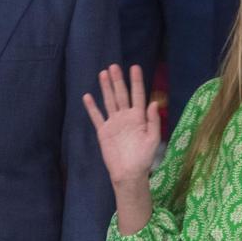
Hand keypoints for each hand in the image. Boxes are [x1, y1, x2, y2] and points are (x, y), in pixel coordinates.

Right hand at [83, 64, 160, 186]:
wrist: (128, 174)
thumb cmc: (144, 158)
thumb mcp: (153, 140)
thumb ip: (153, 122)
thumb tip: (154, 103)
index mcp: (139, 117)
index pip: (137, 95)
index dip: (136, 81)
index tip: (134, 67)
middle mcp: (126, 116)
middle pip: (121, 94)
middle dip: (118, 80)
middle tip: (114, 66)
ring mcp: (114, 123)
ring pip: (109, 101)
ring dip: (106, 88)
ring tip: (103, 74)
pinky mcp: (103, 131)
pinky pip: (97, 117)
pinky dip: (92, 107)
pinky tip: (88, 96)